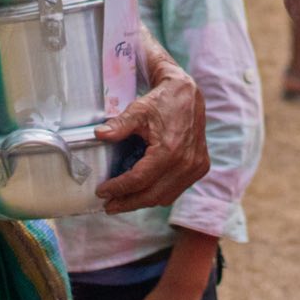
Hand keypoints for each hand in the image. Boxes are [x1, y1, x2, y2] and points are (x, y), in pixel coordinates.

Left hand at [95, 48, 208, 212]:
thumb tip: (98, 135)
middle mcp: (186, 163)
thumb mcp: (138, 110)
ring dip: (142, 201)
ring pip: (165, 197)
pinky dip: (158, 194)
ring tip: (123, 199)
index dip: (118, 188)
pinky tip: (144, 189)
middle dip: (127, 203)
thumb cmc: (163, 101)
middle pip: (152, 195)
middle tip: (108, 205)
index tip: (102, 191)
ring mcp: (196, 167)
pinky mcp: (200, 167)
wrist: (189, 94)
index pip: (139, 180)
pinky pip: (176, 190)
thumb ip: (119, 125)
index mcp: (170, 150)